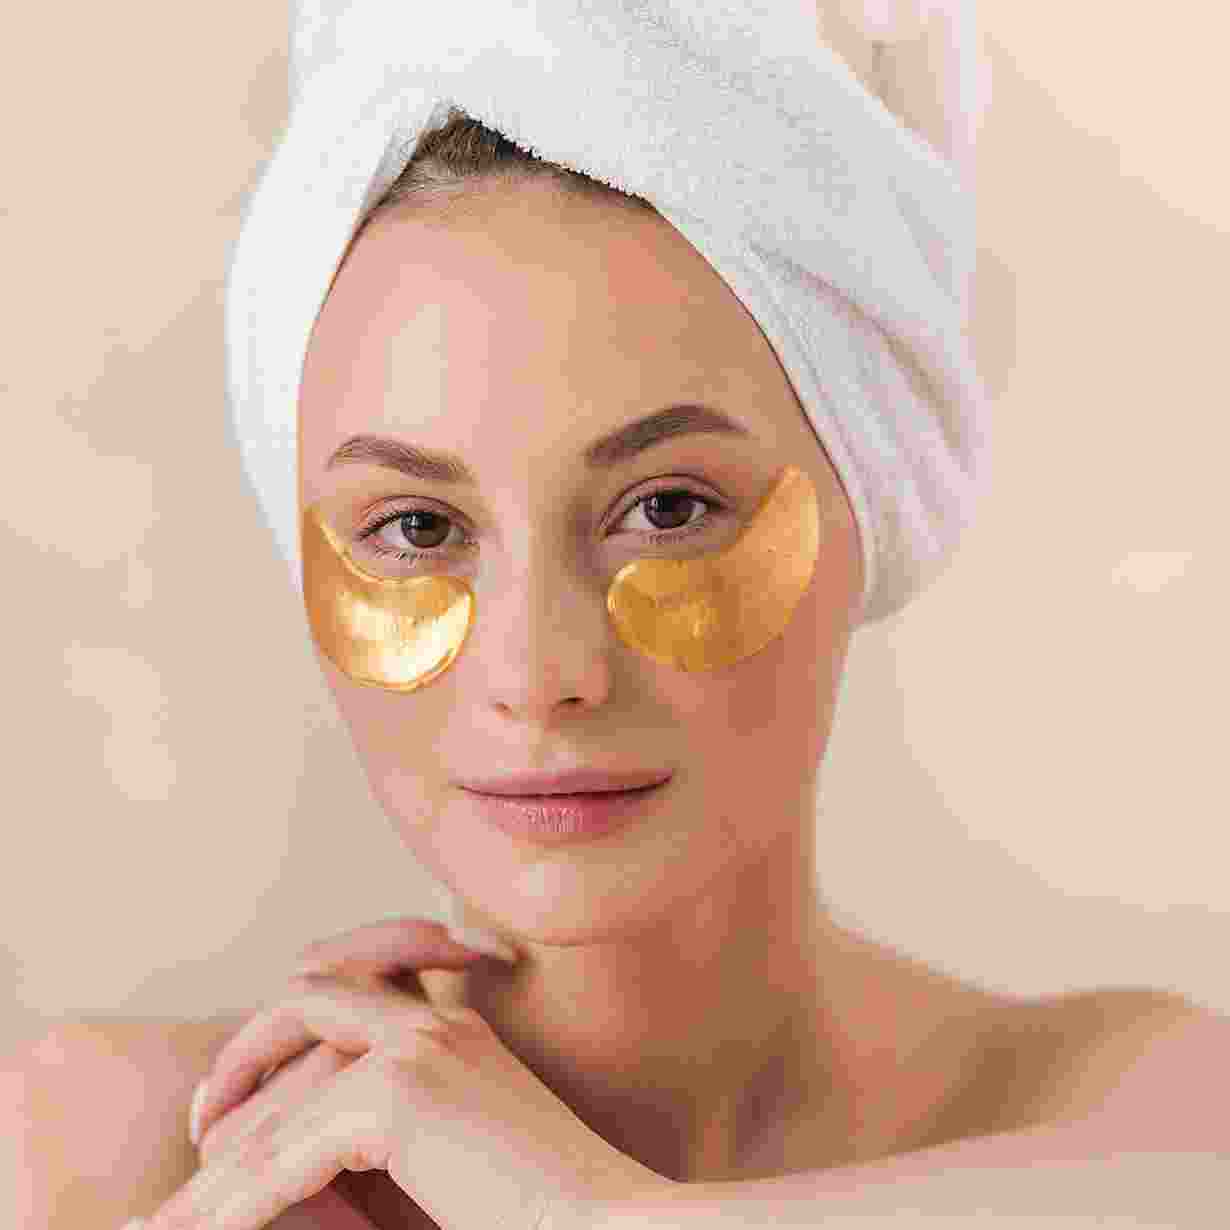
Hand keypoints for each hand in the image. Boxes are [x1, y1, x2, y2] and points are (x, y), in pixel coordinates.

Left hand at [139, 919, 666, 1229]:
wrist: (612, 1229)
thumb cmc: (541, 1213)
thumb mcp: (446, 1161)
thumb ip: (382, 1139)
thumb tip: (294, 1157)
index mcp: (456, 1031)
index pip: (348, 989)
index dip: (283, 1035)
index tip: (236, 1107)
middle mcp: (436, 1024)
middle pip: (308, 996)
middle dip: (243, 1055)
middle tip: (199, 1123)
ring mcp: (420, 1049)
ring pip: (285, 1091)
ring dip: (222, 1160)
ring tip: (173, 1220)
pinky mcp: (402, 1095)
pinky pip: (290, 1152)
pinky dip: (238, 1204)